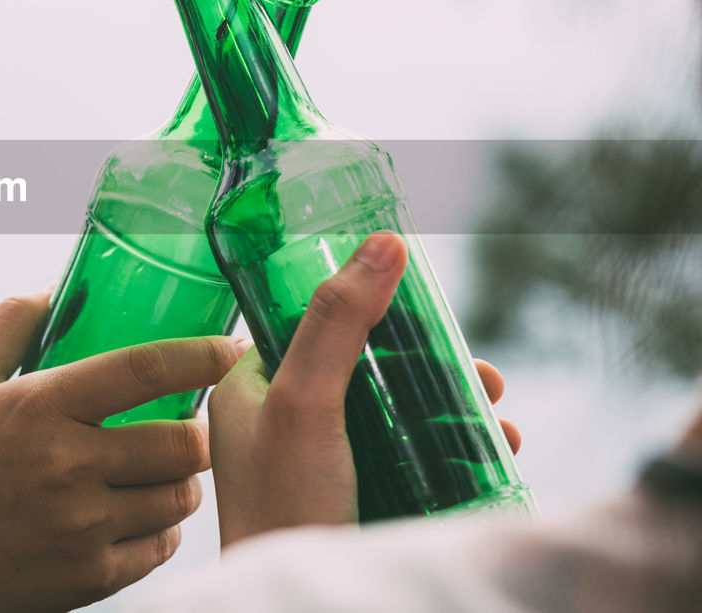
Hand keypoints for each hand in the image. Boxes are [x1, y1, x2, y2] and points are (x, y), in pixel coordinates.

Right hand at [0, 289, 246, 612]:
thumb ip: (3, 329)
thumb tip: (49, 292)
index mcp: (38, 409)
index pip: (142, 370)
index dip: (198, 355)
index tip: (228, 349)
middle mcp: (68, 467)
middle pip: (183, 442)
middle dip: (197, 430)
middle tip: (185, 425)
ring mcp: (83, 528)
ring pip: (179, 496)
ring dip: (182, 480)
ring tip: (162, 471)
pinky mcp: (90, 577)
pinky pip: (161, 546)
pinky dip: (161, 527)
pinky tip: (139, 514)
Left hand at [208, 232, 521, 547]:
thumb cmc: (286, 506)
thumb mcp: (307, 400)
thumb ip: (338, 321)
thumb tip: (383, 243)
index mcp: (250, 387)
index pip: (310, 322)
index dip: (369, 307)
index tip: (425, 303)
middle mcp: (280, 419)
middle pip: (365, 366)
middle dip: (429, 363)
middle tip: (482, 376)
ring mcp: (318, 461)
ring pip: (392, 411)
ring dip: (450, 404)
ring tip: (497, 413)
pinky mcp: (352, 496)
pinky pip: (407, 455)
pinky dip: (451, 445)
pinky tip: (492, 449)